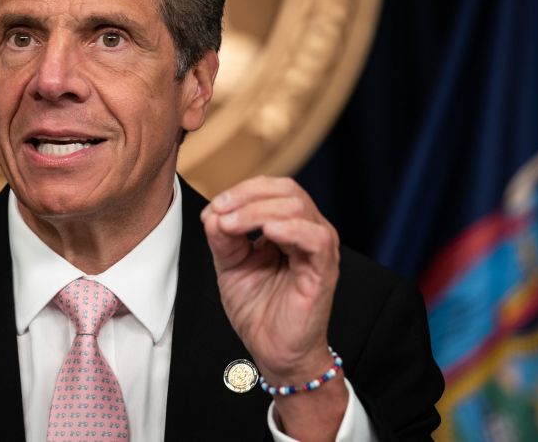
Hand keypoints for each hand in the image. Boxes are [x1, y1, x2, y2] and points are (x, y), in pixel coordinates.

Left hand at [200, 176, 339, 382]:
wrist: (273, 350)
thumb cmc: (258, 307)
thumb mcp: (230, 265)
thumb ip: (223, 237)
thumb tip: (213, 212)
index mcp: (288, 225)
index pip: (272, 188)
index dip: (241, 191)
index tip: (212, 209)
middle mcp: (307, 231)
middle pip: (286, 190)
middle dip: (247, 196)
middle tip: (219, 211)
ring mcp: (318, 249)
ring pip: (297, 207)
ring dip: (258, 211)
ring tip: (231, 225)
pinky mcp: (324, 270)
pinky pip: (316, 239)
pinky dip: (291, 229)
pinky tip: (268, 233)